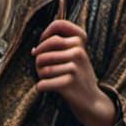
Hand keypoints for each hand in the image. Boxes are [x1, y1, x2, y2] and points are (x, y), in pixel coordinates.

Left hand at [32, 0, 115, 125]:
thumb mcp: (75, 56)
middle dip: (38, 61)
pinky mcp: (69, 82)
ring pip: (41, 67)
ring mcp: (74, 67)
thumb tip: (34, 51)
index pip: (58, 25)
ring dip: (40, 75)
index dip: (45, 34)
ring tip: (49, 79)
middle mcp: (78, 51)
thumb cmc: (78, 76)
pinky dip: (42, 87)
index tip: (42, 45)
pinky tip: (50, 88)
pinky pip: (42, 83)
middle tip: (43, 69)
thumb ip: (58, 47)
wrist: (92, 101)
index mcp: (79, 42)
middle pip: (43, 50)